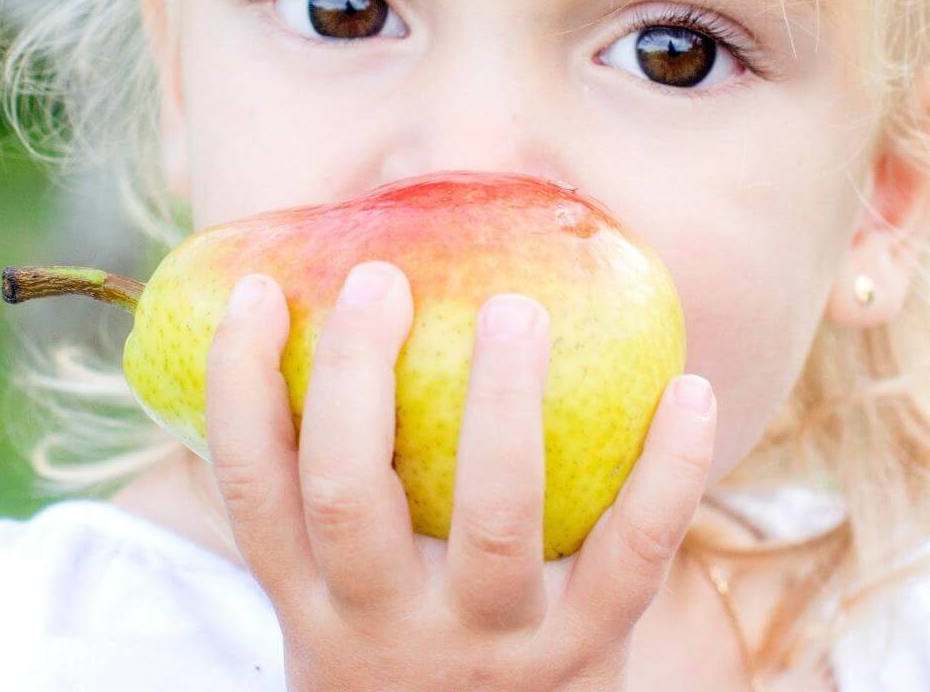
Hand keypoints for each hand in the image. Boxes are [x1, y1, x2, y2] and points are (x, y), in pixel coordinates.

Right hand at [204, 260, 717, 691]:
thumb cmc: (415, 660)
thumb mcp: (348, 612)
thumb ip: (342, 505)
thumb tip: (340, 327)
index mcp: (312, 604)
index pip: (252, 486)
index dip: (239, 385)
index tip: (260, 291)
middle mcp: (386, 629)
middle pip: (347, 492)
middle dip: (356, 375)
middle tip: (381, 277)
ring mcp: (492, 646)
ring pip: (493, 520)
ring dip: (501, 405)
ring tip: (516, 310)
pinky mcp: (588, 658)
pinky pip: (634, 554)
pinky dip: (669, 469)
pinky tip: (690, 389)